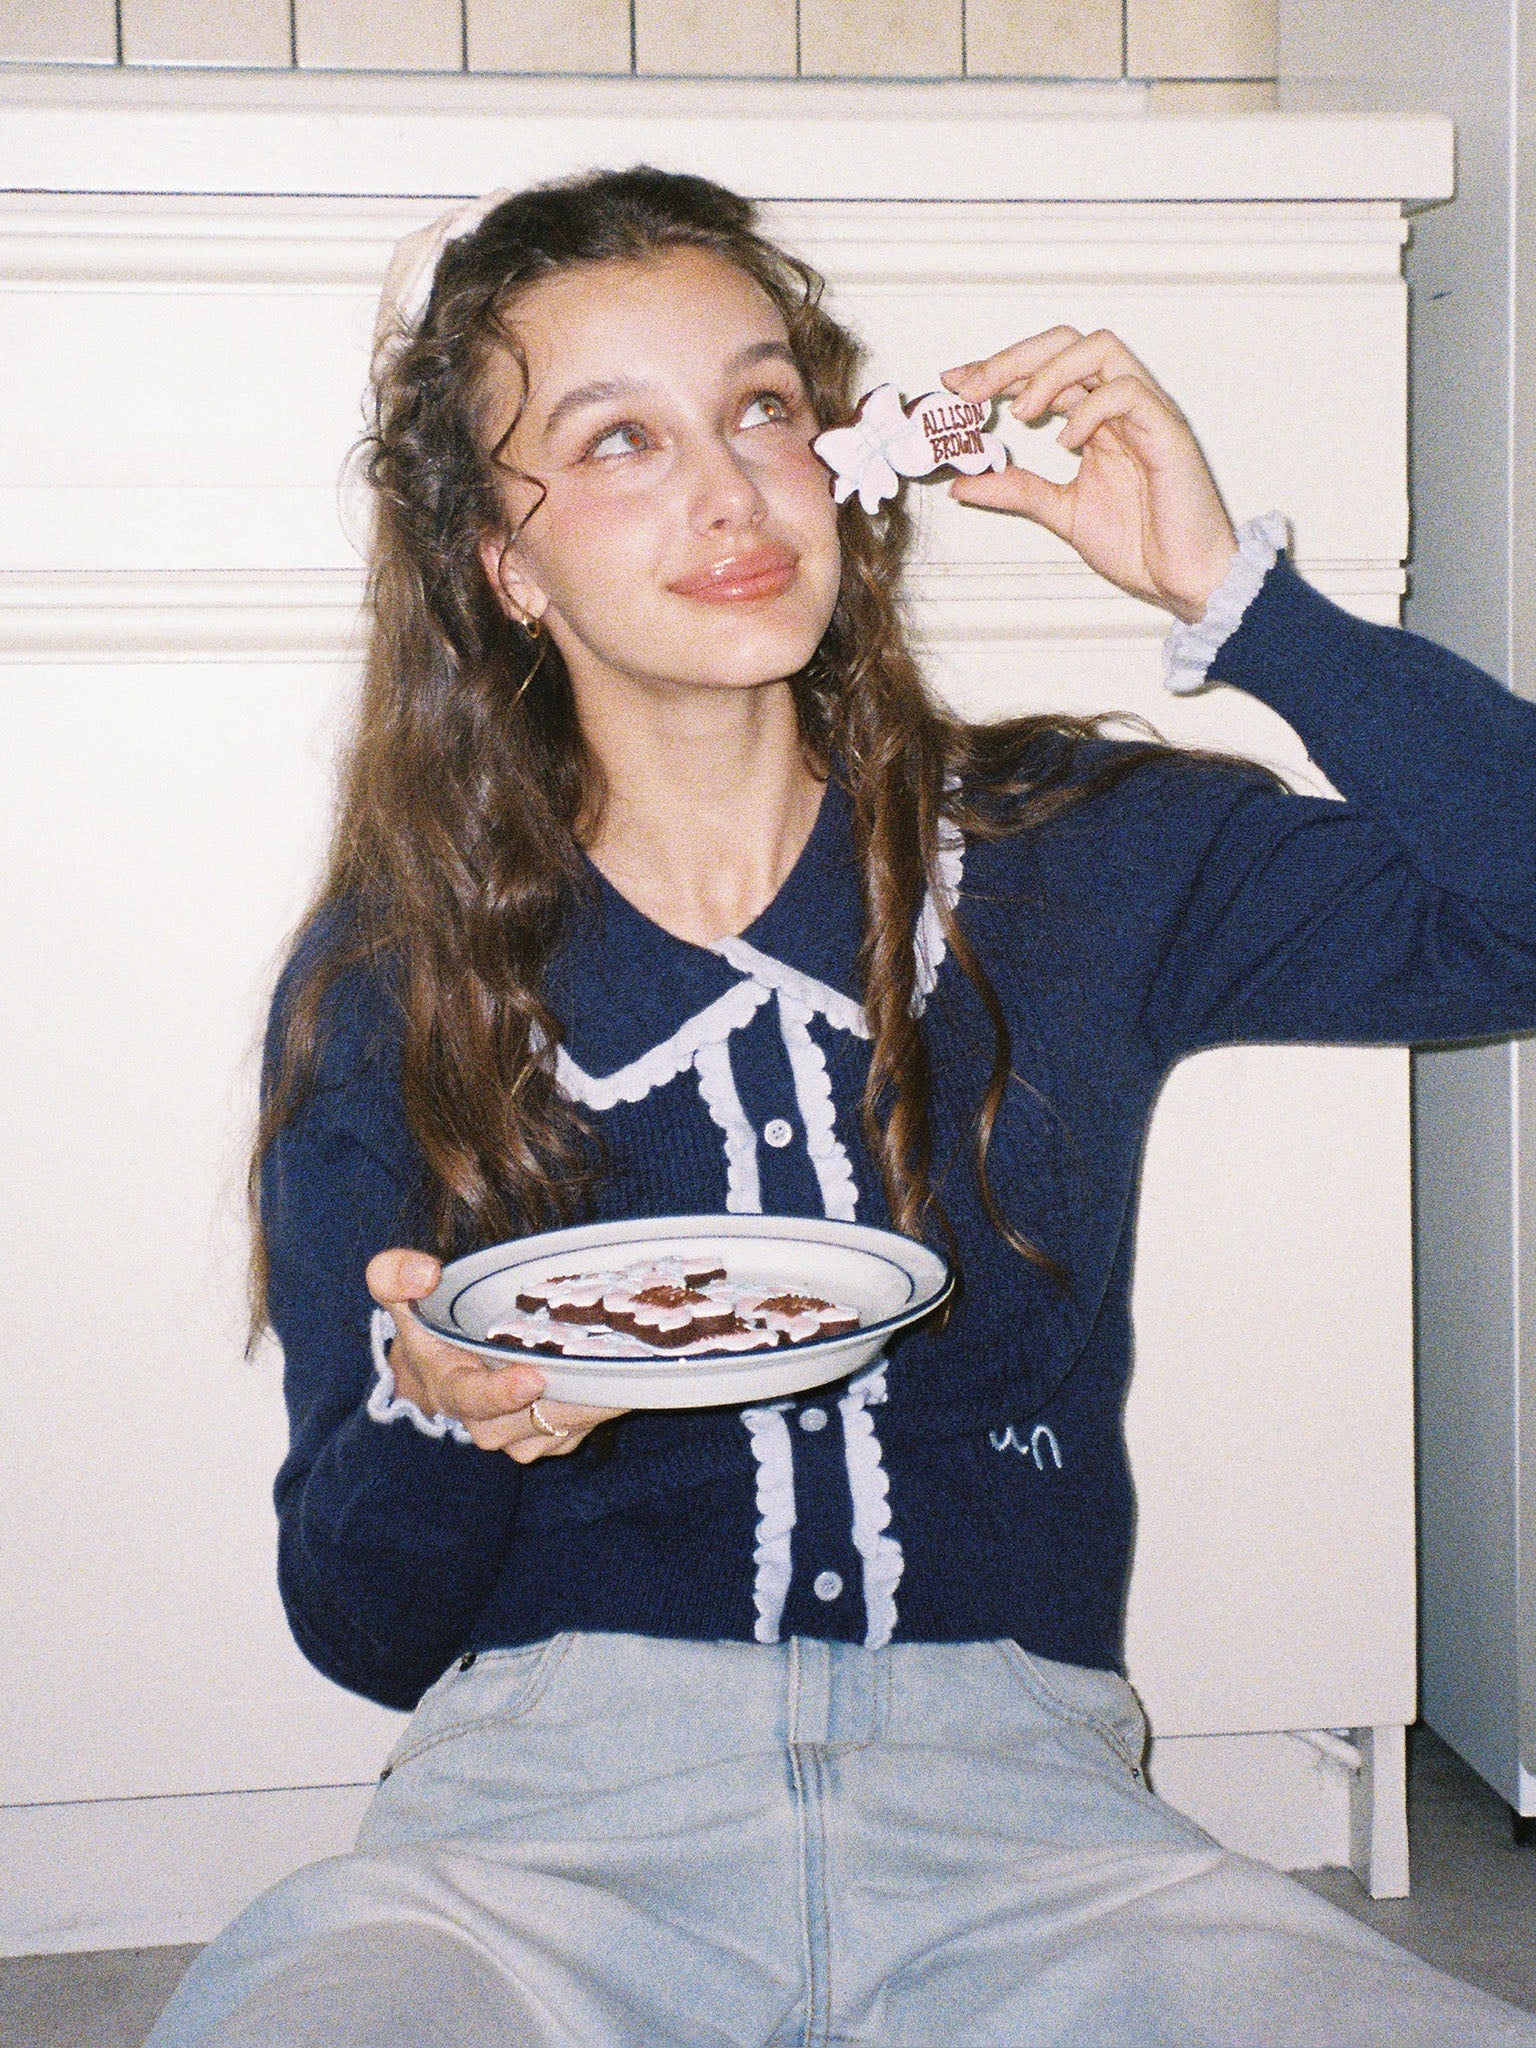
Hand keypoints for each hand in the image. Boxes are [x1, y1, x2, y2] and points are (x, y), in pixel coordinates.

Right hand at [366, 1248, 624, 1463]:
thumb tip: (423, 1273)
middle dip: (559, 1400)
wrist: (445, 1363)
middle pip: (525, 1423)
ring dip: (588, 1404)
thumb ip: (394, 1275)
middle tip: (598, 1369)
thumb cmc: (431, 1321)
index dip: (500, 1394)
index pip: (472, 1399)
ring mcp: (520, 1436)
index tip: (532, 1377)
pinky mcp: (551, 1438)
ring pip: (558, 1430)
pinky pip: (579, 1431)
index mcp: (450, 1387)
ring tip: (617, 1367)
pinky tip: (618, 1374)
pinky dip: (600, 1406)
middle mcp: (485, 1422)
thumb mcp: (402, 1291)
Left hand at [941, 328, 1237, 623]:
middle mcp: (1119, 405)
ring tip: (1022, 412)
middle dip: (1013, 359)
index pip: (1044, 368)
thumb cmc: (1140, 544)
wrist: (1183, 579)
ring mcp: (1145, 412)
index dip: (997, 369)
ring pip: (1099, 348)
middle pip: (1066, 342)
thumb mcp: (1059, 512)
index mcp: (1095, 419)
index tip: (955, 385)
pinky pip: (1127, 392)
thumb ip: (1015, 490)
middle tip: (973, 390)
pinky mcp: (1167, 430)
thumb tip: (961, 483)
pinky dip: (1090, 409)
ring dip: (1050, 373)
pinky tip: (1067, 442)